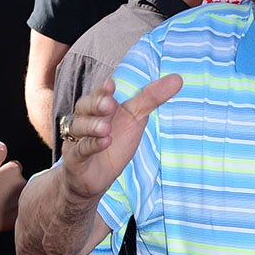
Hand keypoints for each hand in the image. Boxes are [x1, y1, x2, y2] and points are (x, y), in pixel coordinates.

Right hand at [0, 142, 25, 240]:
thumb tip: (2, 144)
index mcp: (13, 170)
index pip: (15, 168)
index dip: (4, 175)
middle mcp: (23, 182)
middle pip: (21, 182)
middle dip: (11, 187)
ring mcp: (24, 198)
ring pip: (24, 195)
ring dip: (15, 198)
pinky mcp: (23, 214)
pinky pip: (23, 210)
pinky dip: (16, 212)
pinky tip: (3, 215)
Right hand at [59, 75, 182, 202]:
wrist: (95, 176)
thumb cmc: (116, 141)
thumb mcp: (136, 118)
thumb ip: (152, 98)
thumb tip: (178, 78)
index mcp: (98, 107)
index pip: (98, 94)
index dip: (103, 89)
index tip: (111, 84)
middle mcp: (85, 119)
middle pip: (85, 107)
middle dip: (96, 104)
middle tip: (110, 104)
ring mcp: (78, 139)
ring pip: (80, 127)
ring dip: (93, 126)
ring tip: (106, 128)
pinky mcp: (77, 159)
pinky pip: (81, 150)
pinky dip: (92, 145)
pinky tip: (105, 142)